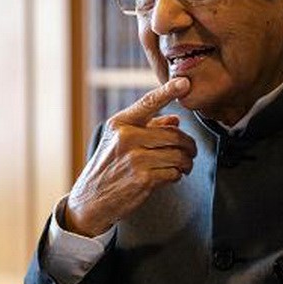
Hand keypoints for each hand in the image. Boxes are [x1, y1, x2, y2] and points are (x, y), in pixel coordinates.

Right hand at [64, 77, 194, 236]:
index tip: (185, 82)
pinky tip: (172, 175)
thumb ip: (148, 127)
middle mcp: (127, 137)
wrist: (91, 201)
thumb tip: (175, 120)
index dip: (169, 90)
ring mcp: (135, 159)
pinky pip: (174, 172)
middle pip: (174, 134)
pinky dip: (178, 174)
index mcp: (121, 123)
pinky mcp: (143, 179)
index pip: (149, 102)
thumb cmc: (109, 167)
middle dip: (188, 144)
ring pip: (178, 154)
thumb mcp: (120, 141)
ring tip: (184, 165)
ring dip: (187, 162)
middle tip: (191, 151)